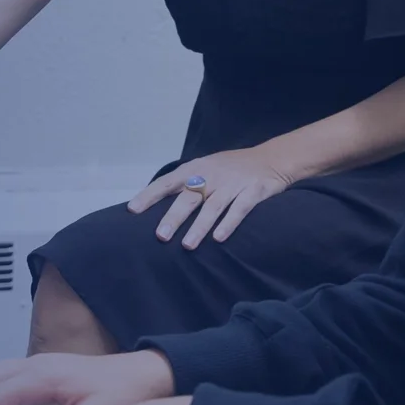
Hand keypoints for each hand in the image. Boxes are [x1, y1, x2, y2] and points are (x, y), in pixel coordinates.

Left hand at [130, 146, 297, 248]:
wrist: (272, 159)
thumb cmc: (231, 169)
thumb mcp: (206, 168)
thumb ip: (185, 183)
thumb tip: (155, 204)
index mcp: (196, 168)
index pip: (168, 182)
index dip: (150, 195)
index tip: (133, 210)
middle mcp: (212, 175)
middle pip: (189, 197)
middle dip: (174, 216)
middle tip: (161, 236)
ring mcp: (233, 184)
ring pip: (213, 207)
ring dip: (199, 227)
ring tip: (188, 246)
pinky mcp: (253, 191)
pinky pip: (239, 209)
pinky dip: (229, 224)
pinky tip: (219, 239)